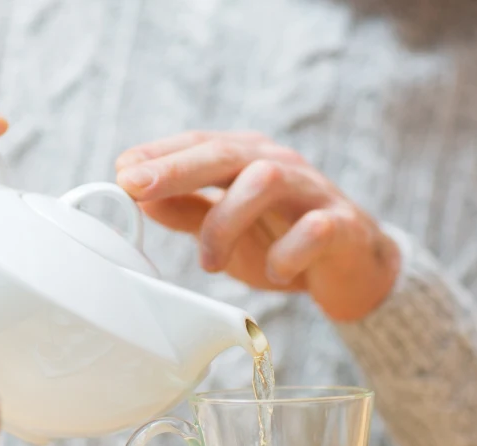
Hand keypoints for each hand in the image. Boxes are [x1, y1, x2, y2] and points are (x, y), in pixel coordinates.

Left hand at [115, 131, 399, 320]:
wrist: (355, 269)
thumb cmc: (285, 243)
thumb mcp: (227, 230)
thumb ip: (187, 212)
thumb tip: (139, 197)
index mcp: (250, 160)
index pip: (201, 144)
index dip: (160, 154)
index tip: (121, 171)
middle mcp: (281, 165)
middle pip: (227, 154)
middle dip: (177, 169)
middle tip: (137, 188)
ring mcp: (314, 193)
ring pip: (266, 181)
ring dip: (227, 221)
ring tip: (210, 262)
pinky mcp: (344, 226)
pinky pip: (315, 230)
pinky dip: (288, 252)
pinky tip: (277, 271)